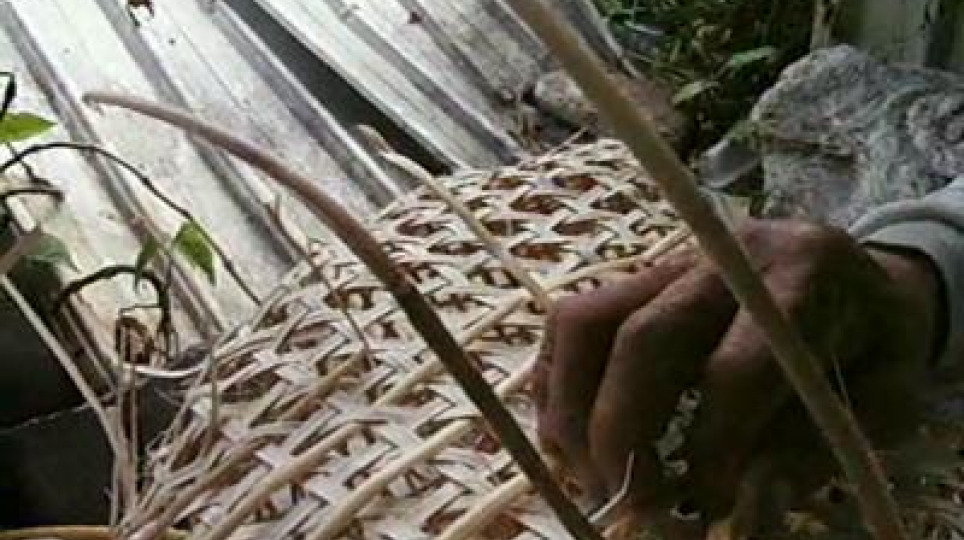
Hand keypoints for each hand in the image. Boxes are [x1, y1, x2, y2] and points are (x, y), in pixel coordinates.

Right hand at [534, 219, 941, 530]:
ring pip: (585, 323)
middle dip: (621, 434)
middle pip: (641, 340)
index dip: (712, 443)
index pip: (735, 365)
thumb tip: (742, 508)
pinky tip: (571, 436)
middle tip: (633, 504)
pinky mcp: (636, 277)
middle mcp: (723, 259)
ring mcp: (671, 262)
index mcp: (804, 280)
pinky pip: (571, 322)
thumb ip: (815, 449)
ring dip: (572, 411)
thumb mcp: (884, 399)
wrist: (854, 272)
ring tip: (592, 476)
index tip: (708, 501)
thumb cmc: (873, 340)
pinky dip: (556, 384)